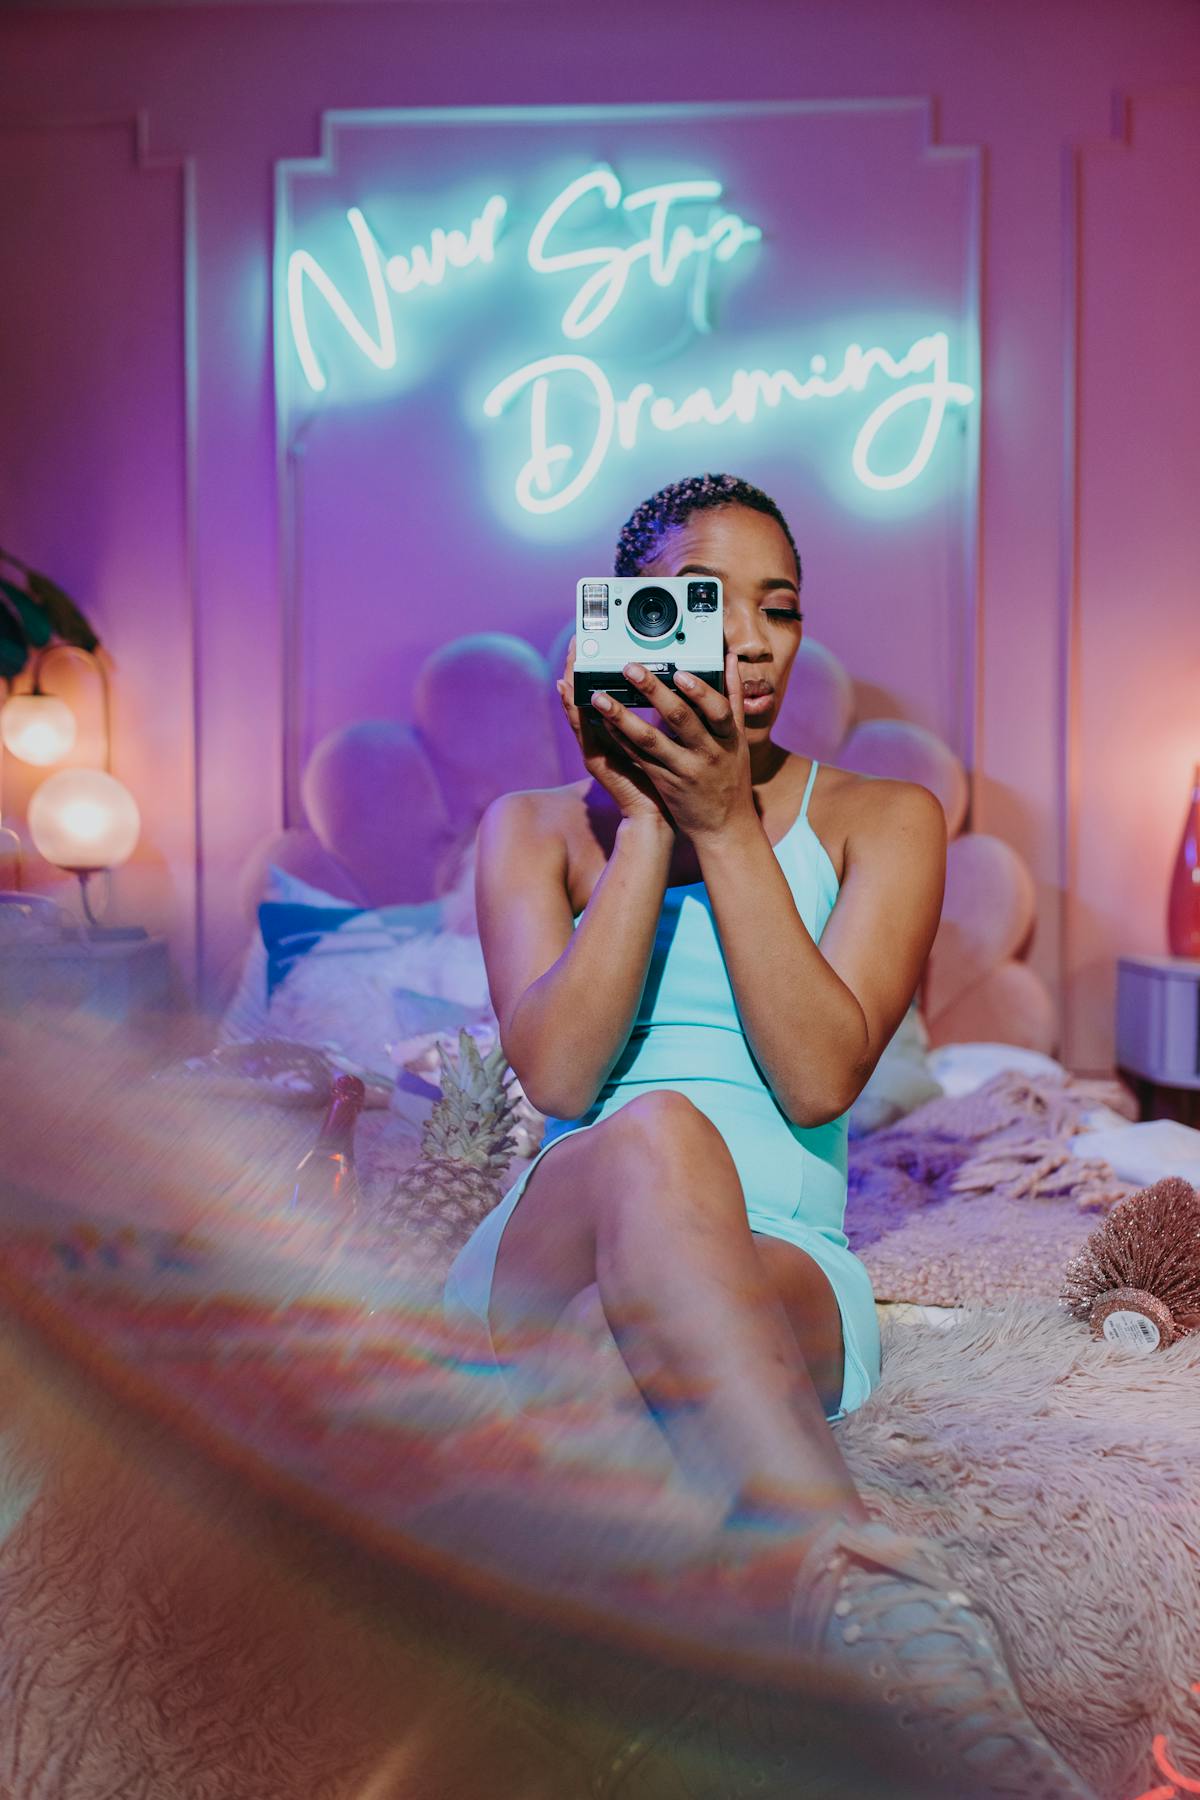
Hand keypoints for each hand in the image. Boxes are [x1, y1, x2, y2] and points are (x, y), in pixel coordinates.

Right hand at [556, 636, 675, 831]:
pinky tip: (570, 693)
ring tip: (568, 660)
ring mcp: (598, 749)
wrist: (659, 820)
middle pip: (588, 695)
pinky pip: (584, 734)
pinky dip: (575, 713)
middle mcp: (606, 736)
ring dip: (573, 684)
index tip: (596, 641)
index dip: (598, 667)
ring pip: (580, 711)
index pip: (605, 692)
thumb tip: (685, 682)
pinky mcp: (597, 763)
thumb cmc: (672, 781)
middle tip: (576, 642)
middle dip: (580, 667)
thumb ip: (674, 714)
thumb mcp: (674, 739)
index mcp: (622, 730)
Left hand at [582, 652, 755, 842]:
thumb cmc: (733, 777)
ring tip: (600, 697)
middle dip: (654, 691)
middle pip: (680, 718)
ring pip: (650, 739)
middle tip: (631, 669)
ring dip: (623, 716)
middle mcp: (707, 753)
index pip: (718, 709)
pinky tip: (605, 722)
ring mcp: (684, 770)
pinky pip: (639, 757)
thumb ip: (732, 698)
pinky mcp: (664, 782)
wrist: (724, 826)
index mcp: (729, 738)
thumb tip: (730, 658)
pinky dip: (622, 739)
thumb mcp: (739, 739)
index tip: (679, 672)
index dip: (699, 691)